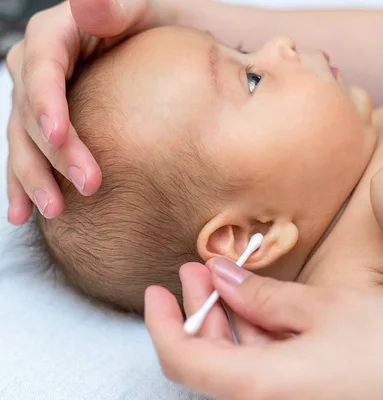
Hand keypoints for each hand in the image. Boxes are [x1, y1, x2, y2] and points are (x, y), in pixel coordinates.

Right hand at [6, 0, 173, 223]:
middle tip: (86, 187)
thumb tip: (86, 1)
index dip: (45, 102)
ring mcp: (41, 97)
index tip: (59, 134)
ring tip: (52, 211)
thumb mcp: (141, 7)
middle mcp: (39, 66)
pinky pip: (32, 154)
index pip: (41, 67)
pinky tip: (25, 213)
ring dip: (35, 178)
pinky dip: (27, 183)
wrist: (162, 43)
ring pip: (26, 140)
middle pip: (31, 112)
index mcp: (56, 34)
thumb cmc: (156, 23)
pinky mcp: (50, 123)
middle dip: (53, 153)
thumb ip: (113, 6)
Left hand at [145, 259, 382, 399]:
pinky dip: (259, 342)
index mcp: (262, 389)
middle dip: (198, 313)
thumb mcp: (331, 309)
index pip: (183, 358)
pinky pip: (270, 376)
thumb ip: (267, 298)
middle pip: (209, 364)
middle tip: (201, 269)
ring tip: (231, 280)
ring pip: (239, 370)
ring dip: (228, 325)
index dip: (161, 320)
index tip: (157, 287)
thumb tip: (221, 278)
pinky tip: (267, 308)